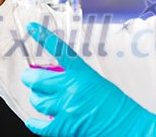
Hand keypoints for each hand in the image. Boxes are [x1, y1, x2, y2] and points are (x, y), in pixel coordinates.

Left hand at [21, 22, 155, 136]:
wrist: (127, 126)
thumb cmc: (116, 105)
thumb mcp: (97, 82)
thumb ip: (76, 79)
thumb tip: (57, 79)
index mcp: (82, 73)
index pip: (58, 50)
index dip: (43, 37)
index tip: (32, 28)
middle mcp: (71, 88)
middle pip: (37, 79)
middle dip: (29, 78)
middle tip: (28, 77)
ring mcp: (66, 107)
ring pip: (37, 100)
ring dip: (35, 98)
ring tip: (37, 97)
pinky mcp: (64, 126)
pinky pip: (41, 124)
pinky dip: (34, 123)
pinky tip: (32, 120)